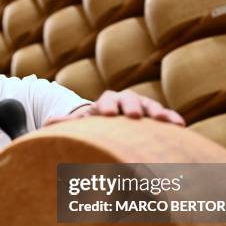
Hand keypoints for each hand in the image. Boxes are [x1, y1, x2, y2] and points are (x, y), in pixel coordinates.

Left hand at [46, 90, 184, 126]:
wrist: (113, 122)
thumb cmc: (95, 124)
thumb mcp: (81, 124)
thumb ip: (66, 124)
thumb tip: (46, 123)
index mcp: (105, 102)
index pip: (106, 100)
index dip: (107, 106)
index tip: (107, 115)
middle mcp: (125, 101)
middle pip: (129, 98)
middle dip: (131, 106)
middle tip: (133, 116)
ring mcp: (142, 107)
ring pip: (150, 106)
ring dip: (157, 112)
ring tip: (164, 121)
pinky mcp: (156, 117)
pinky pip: (165, 116)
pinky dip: (171, 119)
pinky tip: (179, 126)